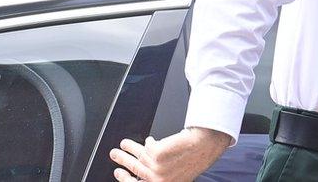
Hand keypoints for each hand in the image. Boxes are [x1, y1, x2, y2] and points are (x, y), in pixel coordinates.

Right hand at [109, 127, 231, 181]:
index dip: (124, 179)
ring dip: (128, 148)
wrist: (203, 147)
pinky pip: (148, 145)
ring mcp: (155, 166)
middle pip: (132, 169)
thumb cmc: (194, 161)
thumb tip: (142, 169)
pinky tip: (149, 139)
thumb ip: (160, 175)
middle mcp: (156, 179)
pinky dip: (149, 141)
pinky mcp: (155, 153)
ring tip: (124, 144)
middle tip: (115, 154)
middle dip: (121, 160)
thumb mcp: (176, 175)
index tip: (118, 173)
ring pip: (136, 156)